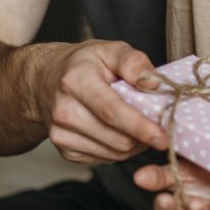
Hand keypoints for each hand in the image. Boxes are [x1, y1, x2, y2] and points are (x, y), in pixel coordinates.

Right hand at [35, 39, 168, 163]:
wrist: (47, 80)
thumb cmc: (85, 63)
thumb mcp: (111, 50)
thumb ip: (135, 62)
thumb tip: (154, 84)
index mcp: (76, 82)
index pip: (112, 111)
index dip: (140, 127)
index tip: (163, 137)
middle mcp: (64, 111)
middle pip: (116, 138)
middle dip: (144, 136)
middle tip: (160, 124)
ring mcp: (61, 134)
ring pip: (114, 153)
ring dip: (135, 144)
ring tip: (142, 125)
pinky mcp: (65, 151)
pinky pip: (105, 159)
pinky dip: (121, 149)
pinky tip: (122, 131)